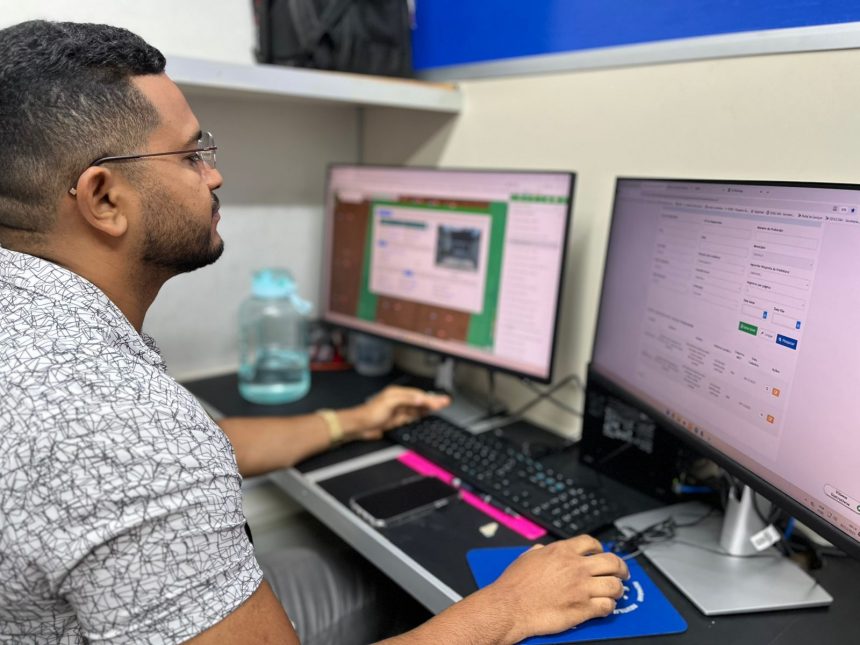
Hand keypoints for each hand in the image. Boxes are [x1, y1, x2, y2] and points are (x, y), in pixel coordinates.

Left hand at [343, 385, 450, 440]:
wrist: (360, 426)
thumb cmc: (369, 412)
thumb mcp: (389, 402)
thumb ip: (405, 399)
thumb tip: (419, 399)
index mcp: (398, 393)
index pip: (418, 395)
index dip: (430, 399)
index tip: (440, 400)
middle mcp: (400, 401)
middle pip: (420, 401)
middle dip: (433, 401)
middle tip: (446, 401)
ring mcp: (399, 411)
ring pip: (418, 409)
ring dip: (429, 407)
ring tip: (441, 405)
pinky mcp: (398, 420)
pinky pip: (413, 416)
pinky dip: (421, 415)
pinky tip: (427, 413)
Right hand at [482, 535, 628, 642]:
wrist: (510, 607)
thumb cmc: (515, 585)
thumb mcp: (527, 557)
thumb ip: (540, 552)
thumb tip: (542, 549)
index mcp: (562, 551)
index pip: (592, 543)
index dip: (600, 548)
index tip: (601, 554)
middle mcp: (575, 567)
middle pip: (612, 561)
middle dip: (620, 567)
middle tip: (621, 573)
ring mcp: (581, 588)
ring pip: (615, 585)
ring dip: (617, 589)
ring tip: (614, 592)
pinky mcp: (583, 608)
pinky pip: (607, 606)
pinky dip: (609, 606)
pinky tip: (604, 606)